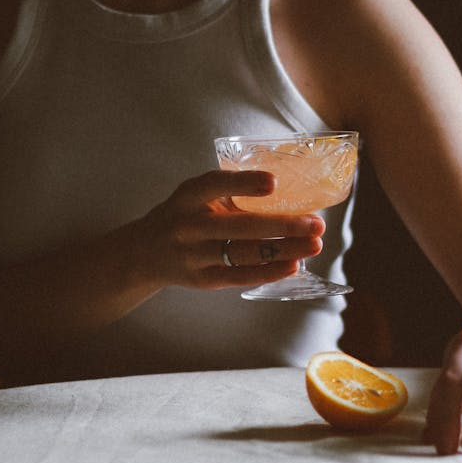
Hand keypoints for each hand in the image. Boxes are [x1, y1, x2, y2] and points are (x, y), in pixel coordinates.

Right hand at [136, 169, 324, 289]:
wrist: (145, 253)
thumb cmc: (185, 216)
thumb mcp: (196, 197)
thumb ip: (231, 193)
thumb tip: (291, 193)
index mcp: (189, 196)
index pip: (215, 185)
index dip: (244, 183)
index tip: (274, 182)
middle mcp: (189, 225)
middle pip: (240, 226)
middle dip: (283, 225)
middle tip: (316, 223)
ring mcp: (194, 255)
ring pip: (245, 254)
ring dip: (284, 250)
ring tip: (315, 245)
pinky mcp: (203, 280)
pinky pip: (240, 276)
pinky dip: (269, 271)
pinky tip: (293, 265)